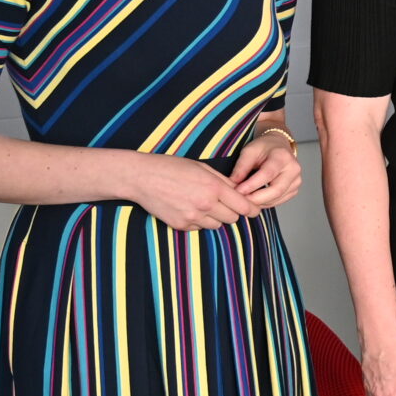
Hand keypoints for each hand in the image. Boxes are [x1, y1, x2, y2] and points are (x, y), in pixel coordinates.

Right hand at [122, 154, 262, 231]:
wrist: (142, 177)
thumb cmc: (172, 167)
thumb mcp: (202, 167)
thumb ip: (224, 181)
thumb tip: (241, 191)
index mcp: (214, 187)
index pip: (244, 207)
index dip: (251, 209)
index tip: (253, 209)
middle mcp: (205, 204)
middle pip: (233, 218)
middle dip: (232, 212)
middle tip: (223, 203)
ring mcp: (192, 217)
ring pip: (217, 225)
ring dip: (215, 217)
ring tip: (201, 203)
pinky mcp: (180, 225)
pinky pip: (199, 228)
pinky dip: (198, 221)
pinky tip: (188, 207)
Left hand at [229, 130, 303, 209]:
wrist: (278, 147)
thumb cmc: (264, 148)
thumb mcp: (249, 151)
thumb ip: (241, 167)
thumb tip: (233, 184)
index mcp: (282, 156)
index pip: (267, 174)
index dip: (252, 185)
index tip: (238, 191)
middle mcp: (293, 169)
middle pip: (276, 190)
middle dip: (256, 198)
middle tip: (241, 201)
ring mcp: (296, 180)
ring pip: (277, 198)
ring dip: (260, 202)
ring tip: (245, 200)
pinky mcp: (294, 189)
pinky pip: (280, 201)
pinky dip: (266, 203)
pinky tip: (256, 199)